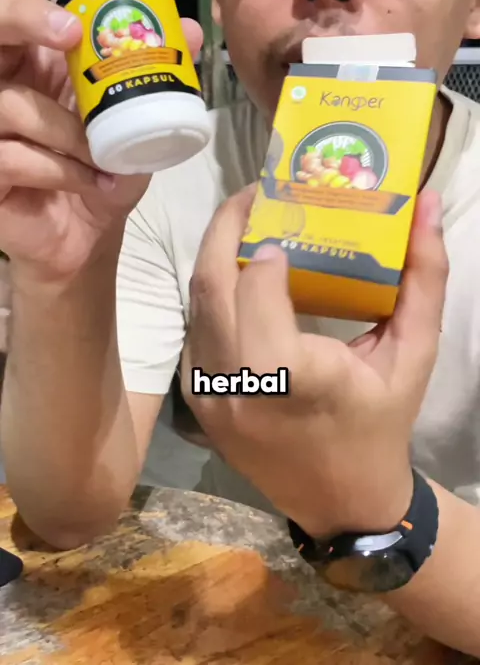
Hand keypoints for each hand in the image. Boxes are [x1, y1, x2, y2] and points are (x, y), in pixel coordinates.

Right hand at [0, 0, 203, 284]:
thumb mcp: (134, 119)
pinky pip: (13, 156)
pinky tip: (90, 184)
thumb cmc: (101, 169)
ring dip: (67, 132)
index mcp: (30, 55)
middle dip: (22, 17)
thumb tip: (189, 31)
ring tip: (101, 158)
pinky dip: (62, 171)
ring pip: (10, 102)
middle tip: (68, 30)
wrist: (85, 232)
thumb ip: (157, 76)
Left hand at [184, 186, 447, 537]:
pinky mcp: (197, 405)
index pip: (257, 287)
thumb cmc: (380, 422)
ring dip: (215, 259)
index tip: (282, 222)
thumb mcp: (414, 352)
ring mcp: (208, 399)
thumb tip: (429, 204)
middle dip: (224, 228)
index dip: (262, 246)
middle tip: (252, 197)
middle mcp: (236, 387)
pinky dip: (213, 299)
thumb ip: (425, 277)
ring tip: (245, 230)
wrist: (341, 501)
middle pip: (210, 286)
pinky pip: (194, 333)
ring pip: (195, 306)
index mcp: (290, 375)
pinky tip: (239, 282)